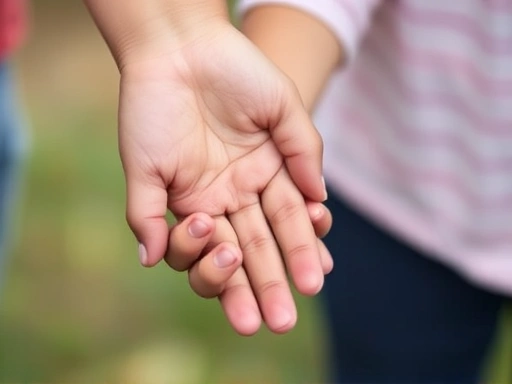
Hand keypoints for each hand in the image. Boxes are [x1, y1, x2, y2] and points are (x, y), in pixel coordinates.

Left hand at [118, 22, 326, 326]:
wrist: (185, 43)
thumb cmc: (239, 69)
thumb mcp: (285, 107)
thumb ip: (305, 152)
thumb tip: (319, 202)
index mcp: (264, 178)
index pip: (286, 226)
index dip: (301, 254)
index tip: (314, 281)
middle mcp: (230, 193)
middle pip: (249, 249)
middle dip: (265, 285)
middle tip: (277, 320)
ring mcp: (192, 194)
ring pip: (204, 251)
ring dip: (217, 271)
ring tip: (227, 260)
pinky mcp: (152, 186)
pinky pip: (150, 222)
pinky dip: (160, 242)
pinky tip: (163, 250)